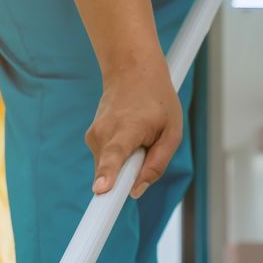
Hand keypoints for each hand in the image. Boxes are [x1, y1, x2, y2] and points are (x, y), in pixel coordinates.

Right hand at [86, 66, 181, 198]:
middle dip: (129, 175)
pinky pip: (107, 161)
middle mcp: (104, 133)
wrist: (131, 71)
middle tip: (146, 148)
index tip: (100, 189)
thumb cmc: (156, 100)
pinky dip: (120, 156)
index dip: (107, 174)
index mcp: (128, 128)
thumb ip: (158, 164)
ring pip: (110, 168)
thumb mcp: (172, 131)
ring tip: (138, 137)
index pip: (114, 156)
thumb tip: (136, 191)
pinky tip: (128, 135)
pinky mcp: (90, 139)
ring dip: (126, 163)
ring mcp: (93, 136)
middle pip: (113, 173)